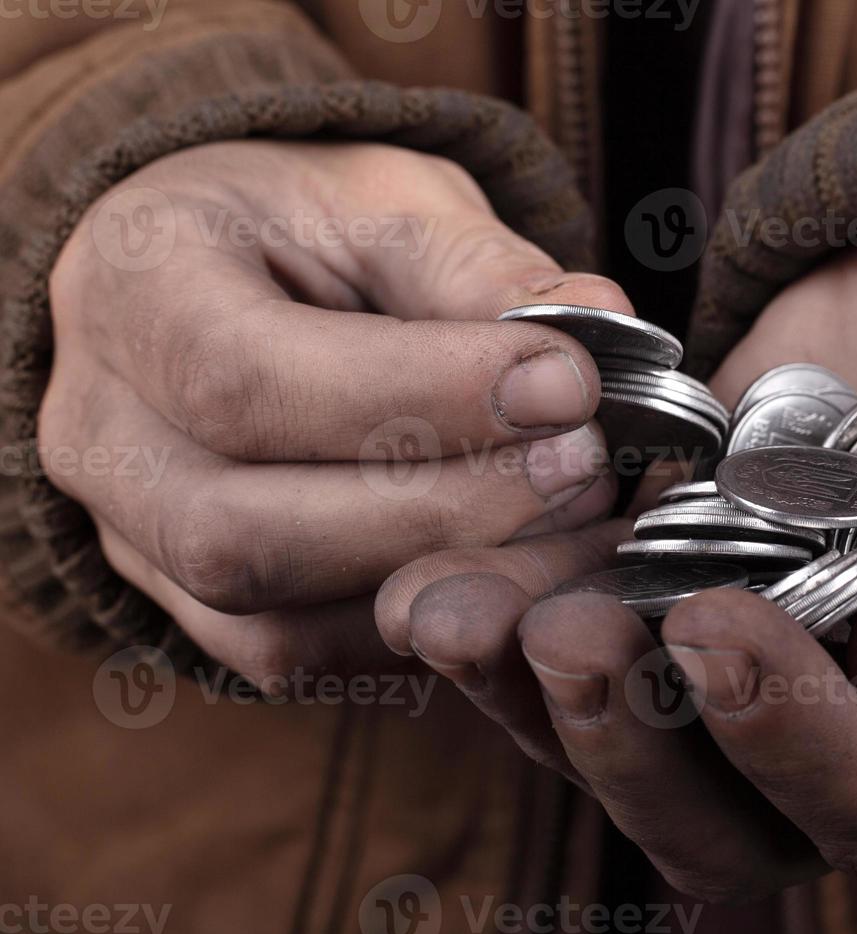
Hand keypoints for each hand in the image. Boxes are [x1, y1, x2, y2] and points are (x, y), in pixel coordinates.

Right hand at [41, 140, 622, 686]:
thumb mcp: (390, 202)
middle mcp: (103, 434)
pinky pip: (300, 658)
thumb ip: (480, 266)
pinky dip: (420, 623)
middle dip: (442, 509)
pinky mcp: (193, 609)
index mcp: (133, 291)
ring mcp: (134, 539)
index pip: (246, 377)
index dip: (422, 396)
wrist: (225, 281)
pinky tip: (521, 569)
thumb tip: (602, 324)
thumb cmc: (307, 229)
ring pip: (270, 623)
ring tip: (571, 522)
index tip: (570, 382)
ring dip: (445, 583)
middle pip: (243, 531)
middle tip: (585, 465)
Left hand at [383, 218, 856, 897]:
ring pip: (632, 755)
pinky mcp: (689, 601)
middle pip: (734, 823)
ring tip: (451, 609)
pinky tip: (444, 577)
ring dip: (534, 698)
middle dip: (633, 740)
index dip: (798, 741)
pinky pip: (585, 653)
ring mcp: (772, 682)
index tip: (719, 621)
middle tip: (565, 628)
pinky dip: (510, 626)